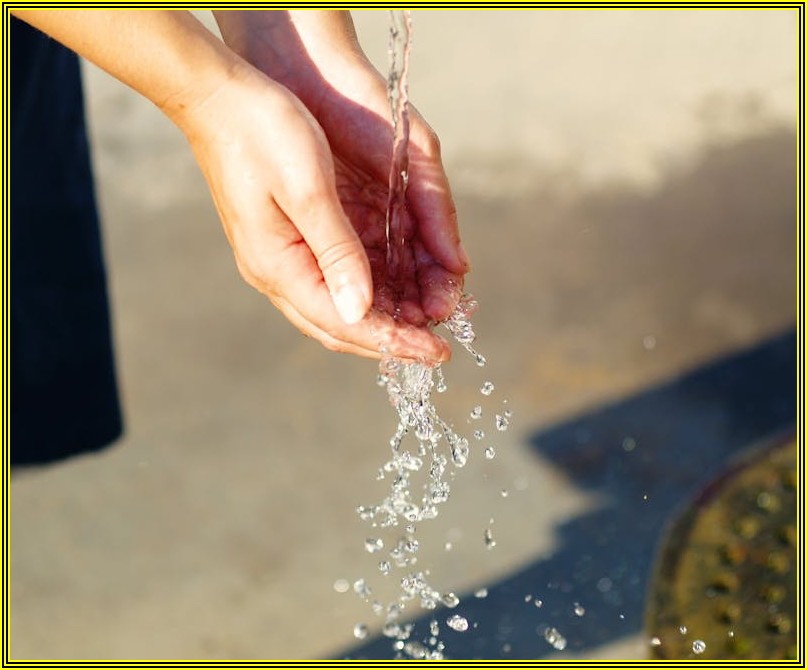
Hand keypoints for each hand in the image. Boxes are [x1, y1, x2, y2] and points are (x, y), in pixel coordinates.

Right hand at [177, 63, 450, 361]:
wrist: (218, 96)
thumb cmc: (262, 132)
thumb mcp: (308, 190)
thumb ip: (336, 252)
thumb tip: (360, 311)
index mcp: (278, 266)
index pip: (344, 323)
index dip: (393, 341)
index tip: (437, 352)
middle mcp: (275, 272)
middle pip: (339, 327)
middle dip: (391, 341)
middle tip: (437, 348)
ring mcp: (277, 258)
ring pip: (336, 308)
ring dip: (381, 320)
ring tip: (425, 322)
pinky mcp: (286, 241)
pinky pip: (330, 282)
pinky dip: (367, 293)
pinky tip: (395, 291)